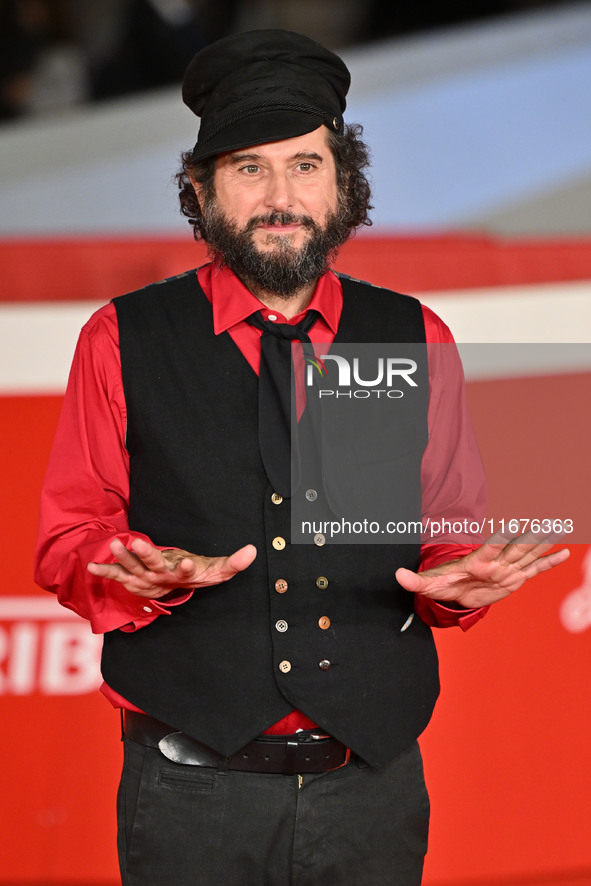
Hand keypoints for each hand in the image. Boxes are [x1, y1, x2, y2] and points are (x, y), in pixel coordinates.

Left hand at [87, 538, 256, 598]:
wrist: (174, 592)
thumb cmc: (196, 575)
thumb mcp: (216, 570)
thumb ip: (234, 563)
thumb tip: (253, 551)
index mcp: (183, 575)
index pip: (188, 572)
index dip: (188, 568)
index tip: (188, 563)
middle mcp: (163, 578)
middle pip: (155, 566)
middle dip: (146, 555)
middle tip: (138, 543)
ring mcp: (145, 579)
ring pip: (133, 568)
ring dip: (123, 557)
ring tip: (115, 543)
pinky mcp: (132, 580)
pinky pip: (117, 576)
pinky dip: (105, 572)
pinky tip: (91, 567)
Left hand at [395, 535, 569, 608]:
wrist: (457, 590)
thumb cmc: (444, 584)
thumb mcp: (429, 584)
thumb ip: (414, 581)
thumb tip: (397, 576)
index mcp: (477, 561)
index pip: (490, 548)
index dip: (500, 538)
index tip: (512, 525)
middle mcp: (496, 563)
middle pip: (515, 547)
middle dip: (530, 536)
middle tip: (546, 521)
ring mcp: (507, 569)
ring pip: (528, 554)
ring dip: (543, 543)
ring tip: (559, 529)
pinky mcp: (515, 578)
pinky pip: (534, 569)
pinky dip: (548, 562)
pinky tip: (564, 553)